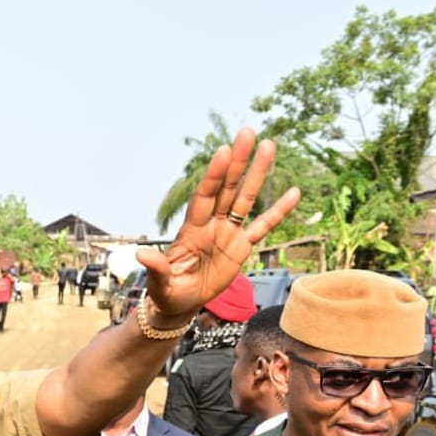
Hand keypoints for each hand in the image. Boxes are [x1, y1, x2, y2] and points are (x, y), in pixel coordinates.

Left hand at [138, 128, 300, 320]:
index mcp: (191, 230)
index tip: (222, 151)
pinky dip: (278, 211)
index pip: (204, 196)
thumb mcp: (160, 283)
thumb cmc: (166, 291)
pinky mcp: (242, 247)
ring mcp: (228, 233)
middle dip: (237, 161)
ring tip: (270, 146)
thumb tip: (141, 254)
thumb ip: (156, 267)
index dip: (213, 175)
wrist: (180, 303)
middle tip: (247, 132)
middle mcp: (211, 224)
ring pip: (245, 198)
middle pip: (226, 188)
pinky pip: (263, 226)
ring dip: (257, 174)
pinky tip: (294, 193)